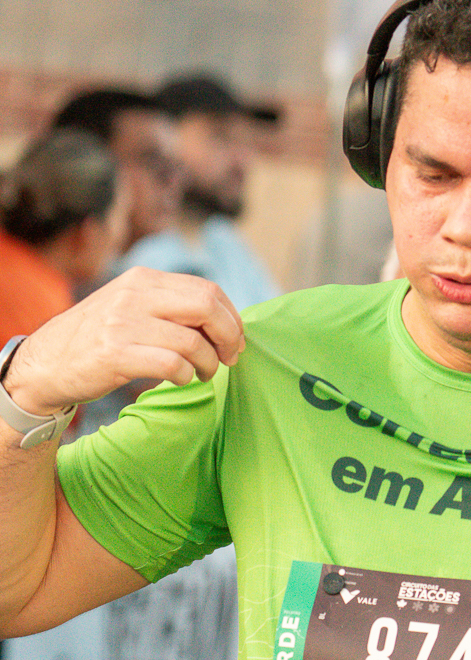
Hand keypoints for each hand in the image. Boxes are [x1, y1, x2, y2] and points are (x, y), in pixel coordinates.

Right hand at [2, 268, 243, 417]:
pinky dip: (186, 375)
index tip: (235, 339)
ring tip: (203, 373)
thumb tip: (223, 319)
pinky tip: (182, 379)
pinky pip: (171, 364)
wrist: (46, 363)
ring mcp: (123, 324)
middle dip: (229, 335)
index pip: (207, 289)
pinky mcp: (115, 354)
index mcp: (143, 279)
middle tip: (229, 357)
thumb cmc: (98, 338)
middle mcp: (134, 295)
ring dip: (208, 362)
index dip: (230, 316)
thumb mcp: (130, 306)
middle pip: (206, 306)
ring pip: (192, 340)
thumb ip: (169, 305)